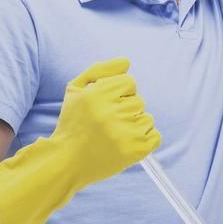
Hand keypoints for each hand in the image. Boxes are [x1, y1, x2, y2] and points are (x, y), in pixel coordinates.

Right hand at [52, 56, 161, 186]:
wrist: (67, 161)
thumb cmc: (73, 123)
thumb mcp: (76, 89)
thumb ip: (101, 70)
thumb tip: (127, 62)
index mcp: (98, 94)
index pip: (129, 82)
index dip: (118, 93)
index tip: (105, 106)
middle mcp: (113, 112)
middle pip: (139, 101)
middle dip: (125, 110)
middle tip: (106, 124)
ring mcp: (126, 133)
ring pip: (147, 118)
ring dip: (134, 125)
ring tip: (114, 135)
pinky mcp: (136, 150)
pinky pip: (155, 136)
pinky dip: (144, 140)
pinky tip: (124, 144)